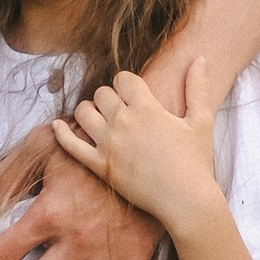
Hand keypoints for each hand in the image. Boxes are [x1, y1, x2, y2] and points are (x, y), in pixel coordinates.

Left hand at [53, 62, 223, 236]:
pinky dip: (61, 133)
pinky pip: (71, 146)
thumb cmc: (196, 162)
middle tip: (118, 108)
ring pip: (83, 113)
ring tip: (98, 117)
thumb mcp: (202, 121)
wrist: (186, 200)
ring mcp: (108, 144)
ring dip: (88, 111)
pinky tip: (57, 125)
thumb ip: (198, 88)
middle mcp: (123, 122)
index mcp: (147, 108)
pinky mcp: (99, 166)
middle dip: (109, 97)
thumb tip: (201, 58)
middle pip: (101, 93)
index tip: (133, 94)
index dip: (127, 83)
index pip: (123, 79)